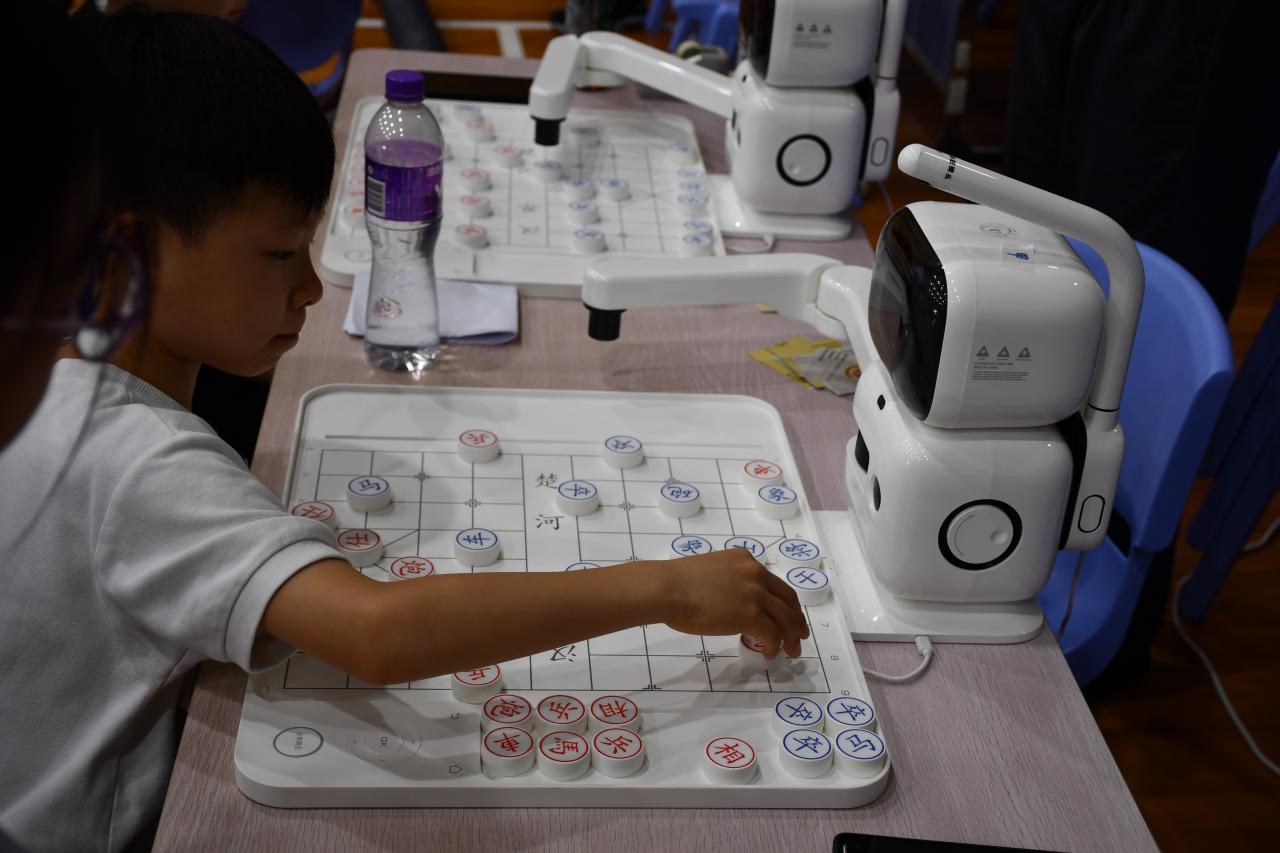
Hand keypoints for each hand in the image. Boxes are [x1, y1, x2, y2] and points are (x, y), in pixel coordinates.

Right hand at [659, 548, 808, 658]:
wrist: (667, 589)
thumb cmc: (675, 583)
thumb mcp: (708, 572)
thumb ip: (726, 582)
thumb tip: (729, 601)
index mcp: (744, 560)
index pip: (773, 583)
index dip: (785, 602)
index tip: (788, 614)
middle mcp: (755, 573)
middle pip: (787, 599)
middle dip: (797, 619)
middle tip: (800, 635)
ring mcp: (755, 594)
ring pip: (786, 618)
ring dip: (791, 637)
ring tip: (791, 651)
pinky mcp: (751, 615)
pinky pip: (772, 634)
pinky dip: (775, 646)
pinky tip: (769, 654)